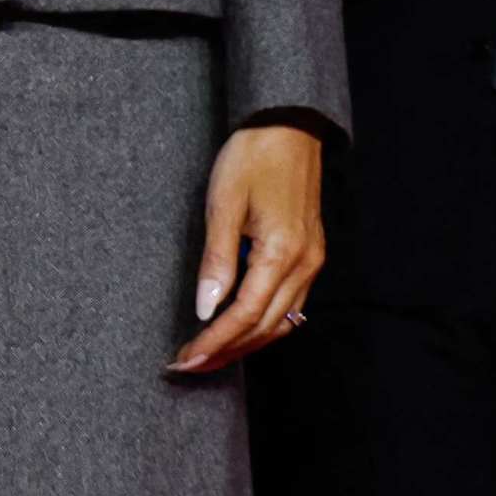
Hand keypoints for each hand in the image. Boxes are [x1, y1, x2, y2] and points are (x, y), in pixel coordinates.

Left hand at [171, 122, 327, 373]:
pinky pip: (289, 304)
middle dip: (225, 352)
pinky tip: (238, 329)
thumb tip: (206, 310)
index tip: (183, 360)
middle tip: (186, 366)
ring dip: (245, 343)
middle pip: (265, 327)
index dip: (212, 344)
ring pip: (281, 321)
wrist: (288, 128)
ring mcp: (312, 262)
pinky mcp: (310, 255)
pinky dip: (262, 324)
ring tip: (207, 356)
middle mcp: (304, 265)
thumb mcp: (223, 206)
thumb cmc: (251, 159)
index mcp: (282, 254)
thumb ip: (217, 260)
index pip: (243, 316)